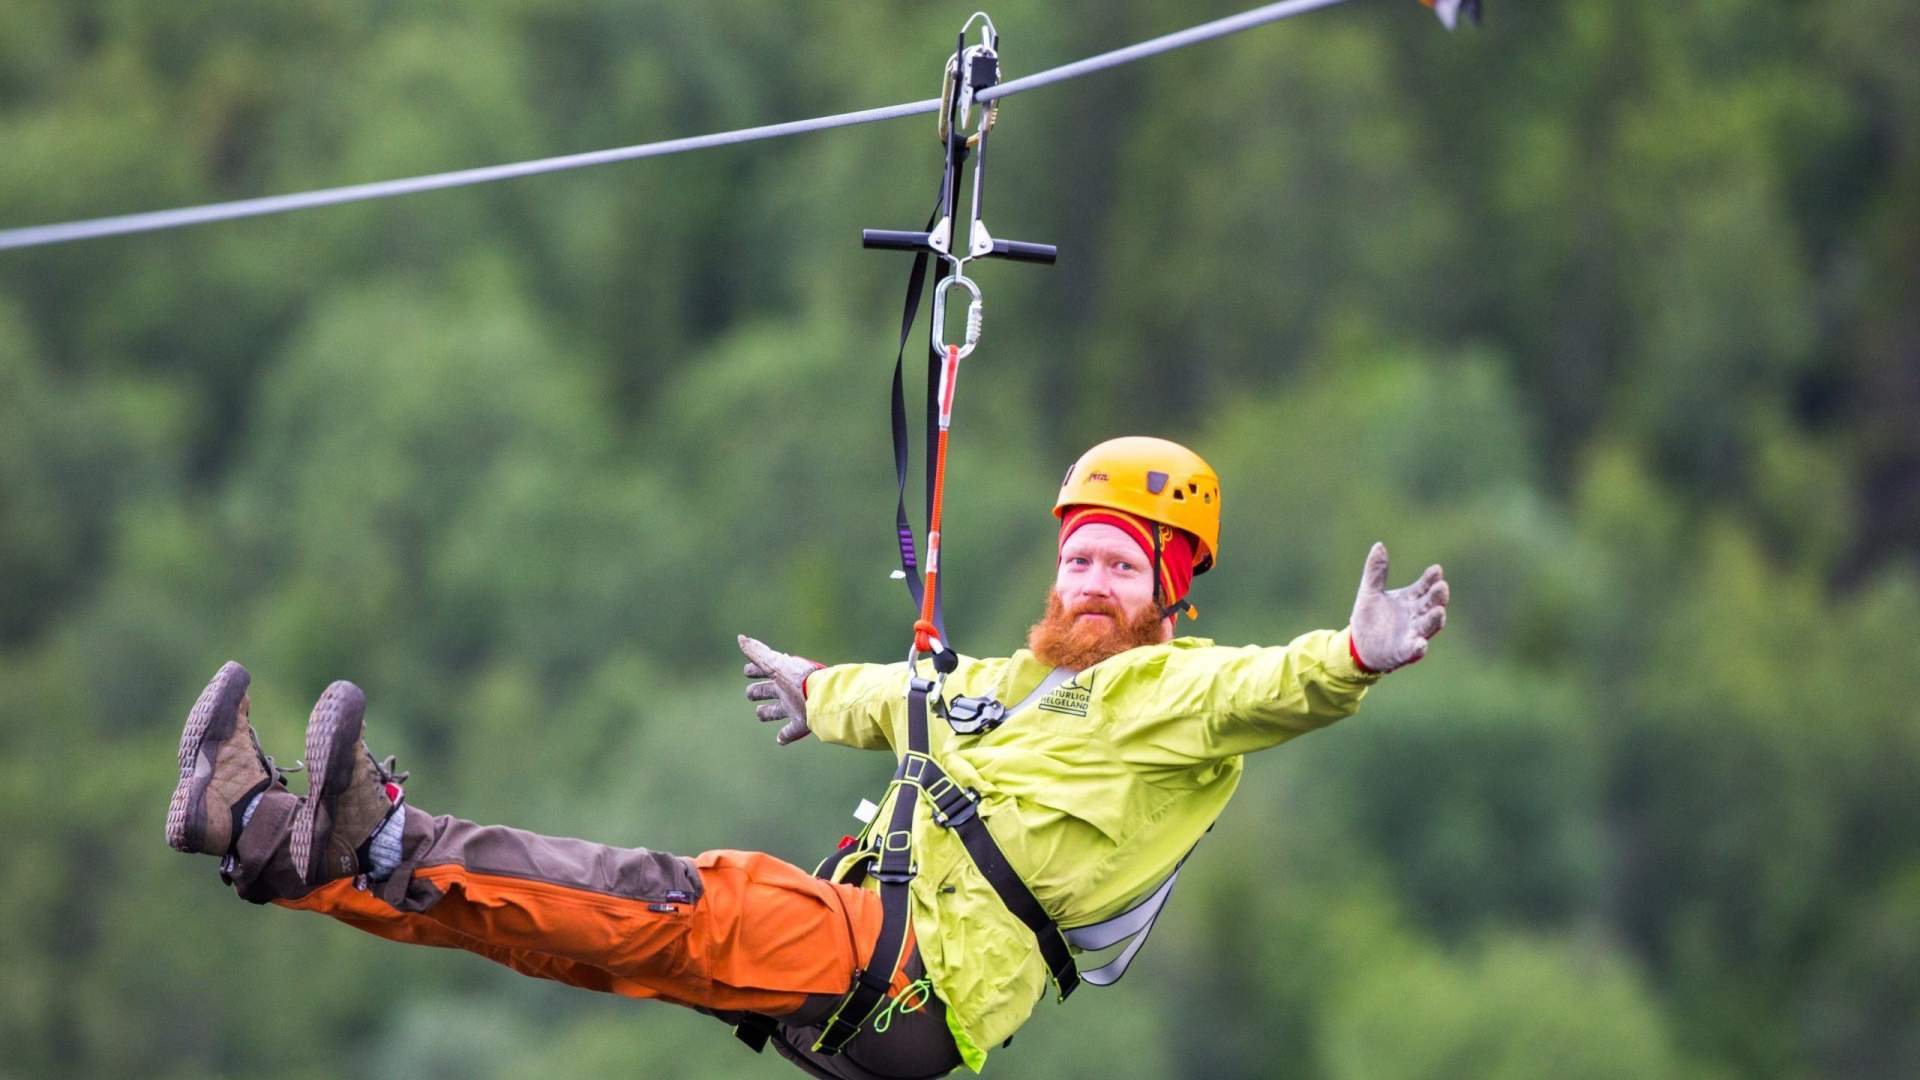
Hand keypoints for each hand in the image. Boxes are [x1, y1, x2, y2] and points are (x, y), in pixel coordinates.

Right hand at [739, 635, 823, 745]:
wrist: (823, 696)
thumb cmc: (797, 678)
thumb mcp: (774, 664)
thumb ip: (757, 652)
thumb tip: (740, 637)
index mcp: (781, 676)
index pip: (764, 670)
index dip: (754, 670)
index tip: (747, 670)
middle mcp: (787, 691)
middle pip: (769, 690)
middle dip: (759, 691)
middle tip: (751, 693)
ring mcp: (795, 707)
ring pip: (778, 711)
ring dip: (768, 712)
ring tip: (761, 713)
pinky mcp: (802, 723)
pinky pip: (792, 731)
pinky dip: (785, 736)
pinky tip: (780, 740)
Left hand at [1348, 542, 1448, 672]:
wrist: (1358, 644)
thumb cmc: (1369, 617)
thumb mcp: (1369, 591)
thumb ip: (1375, 572)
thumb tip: (1379, 545)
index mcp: (1411, 599)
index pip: (1425, 586)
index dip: (1431, 578)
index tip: (1436, 569)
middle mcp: (1416, 616)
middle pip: (1431, 604)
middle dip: (1438, 596)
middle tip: (1442, 587)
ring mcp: (1413, 633)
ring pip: (1428, 626)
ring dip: (1435, 619)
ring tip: (1439, 611)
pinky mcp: (1404, 651)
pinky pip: (1414, 650)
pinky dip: (1419, 648)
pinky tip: (1421, 644)